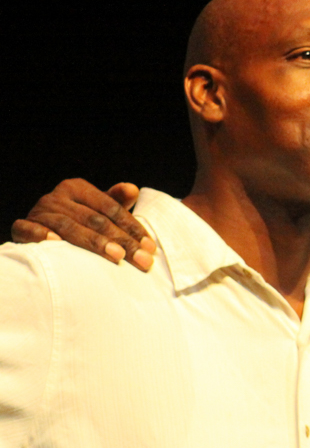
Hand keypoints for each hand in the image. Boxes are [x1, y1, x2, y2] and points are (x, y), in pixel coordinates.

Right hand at [11, 179, 155, 270]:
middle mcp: (57, 196)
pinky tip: (56, 244)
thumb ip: (116, 202)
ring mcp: (39, 211)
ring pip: (69, 226)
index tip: (150, 247)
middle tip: (141, 259)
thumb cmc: (77, 220)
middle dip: (122, 240)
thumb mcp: (98, 210)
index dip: (133, 227)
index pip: (111, 208)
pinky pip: (28, 229)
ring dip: (94, 242)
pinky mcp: (22, 226)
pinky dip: (41, 235)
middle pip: (95, 219)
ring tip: (116, 256)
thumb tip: (133, 189)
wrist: (39, 229)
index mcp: (77, 188)